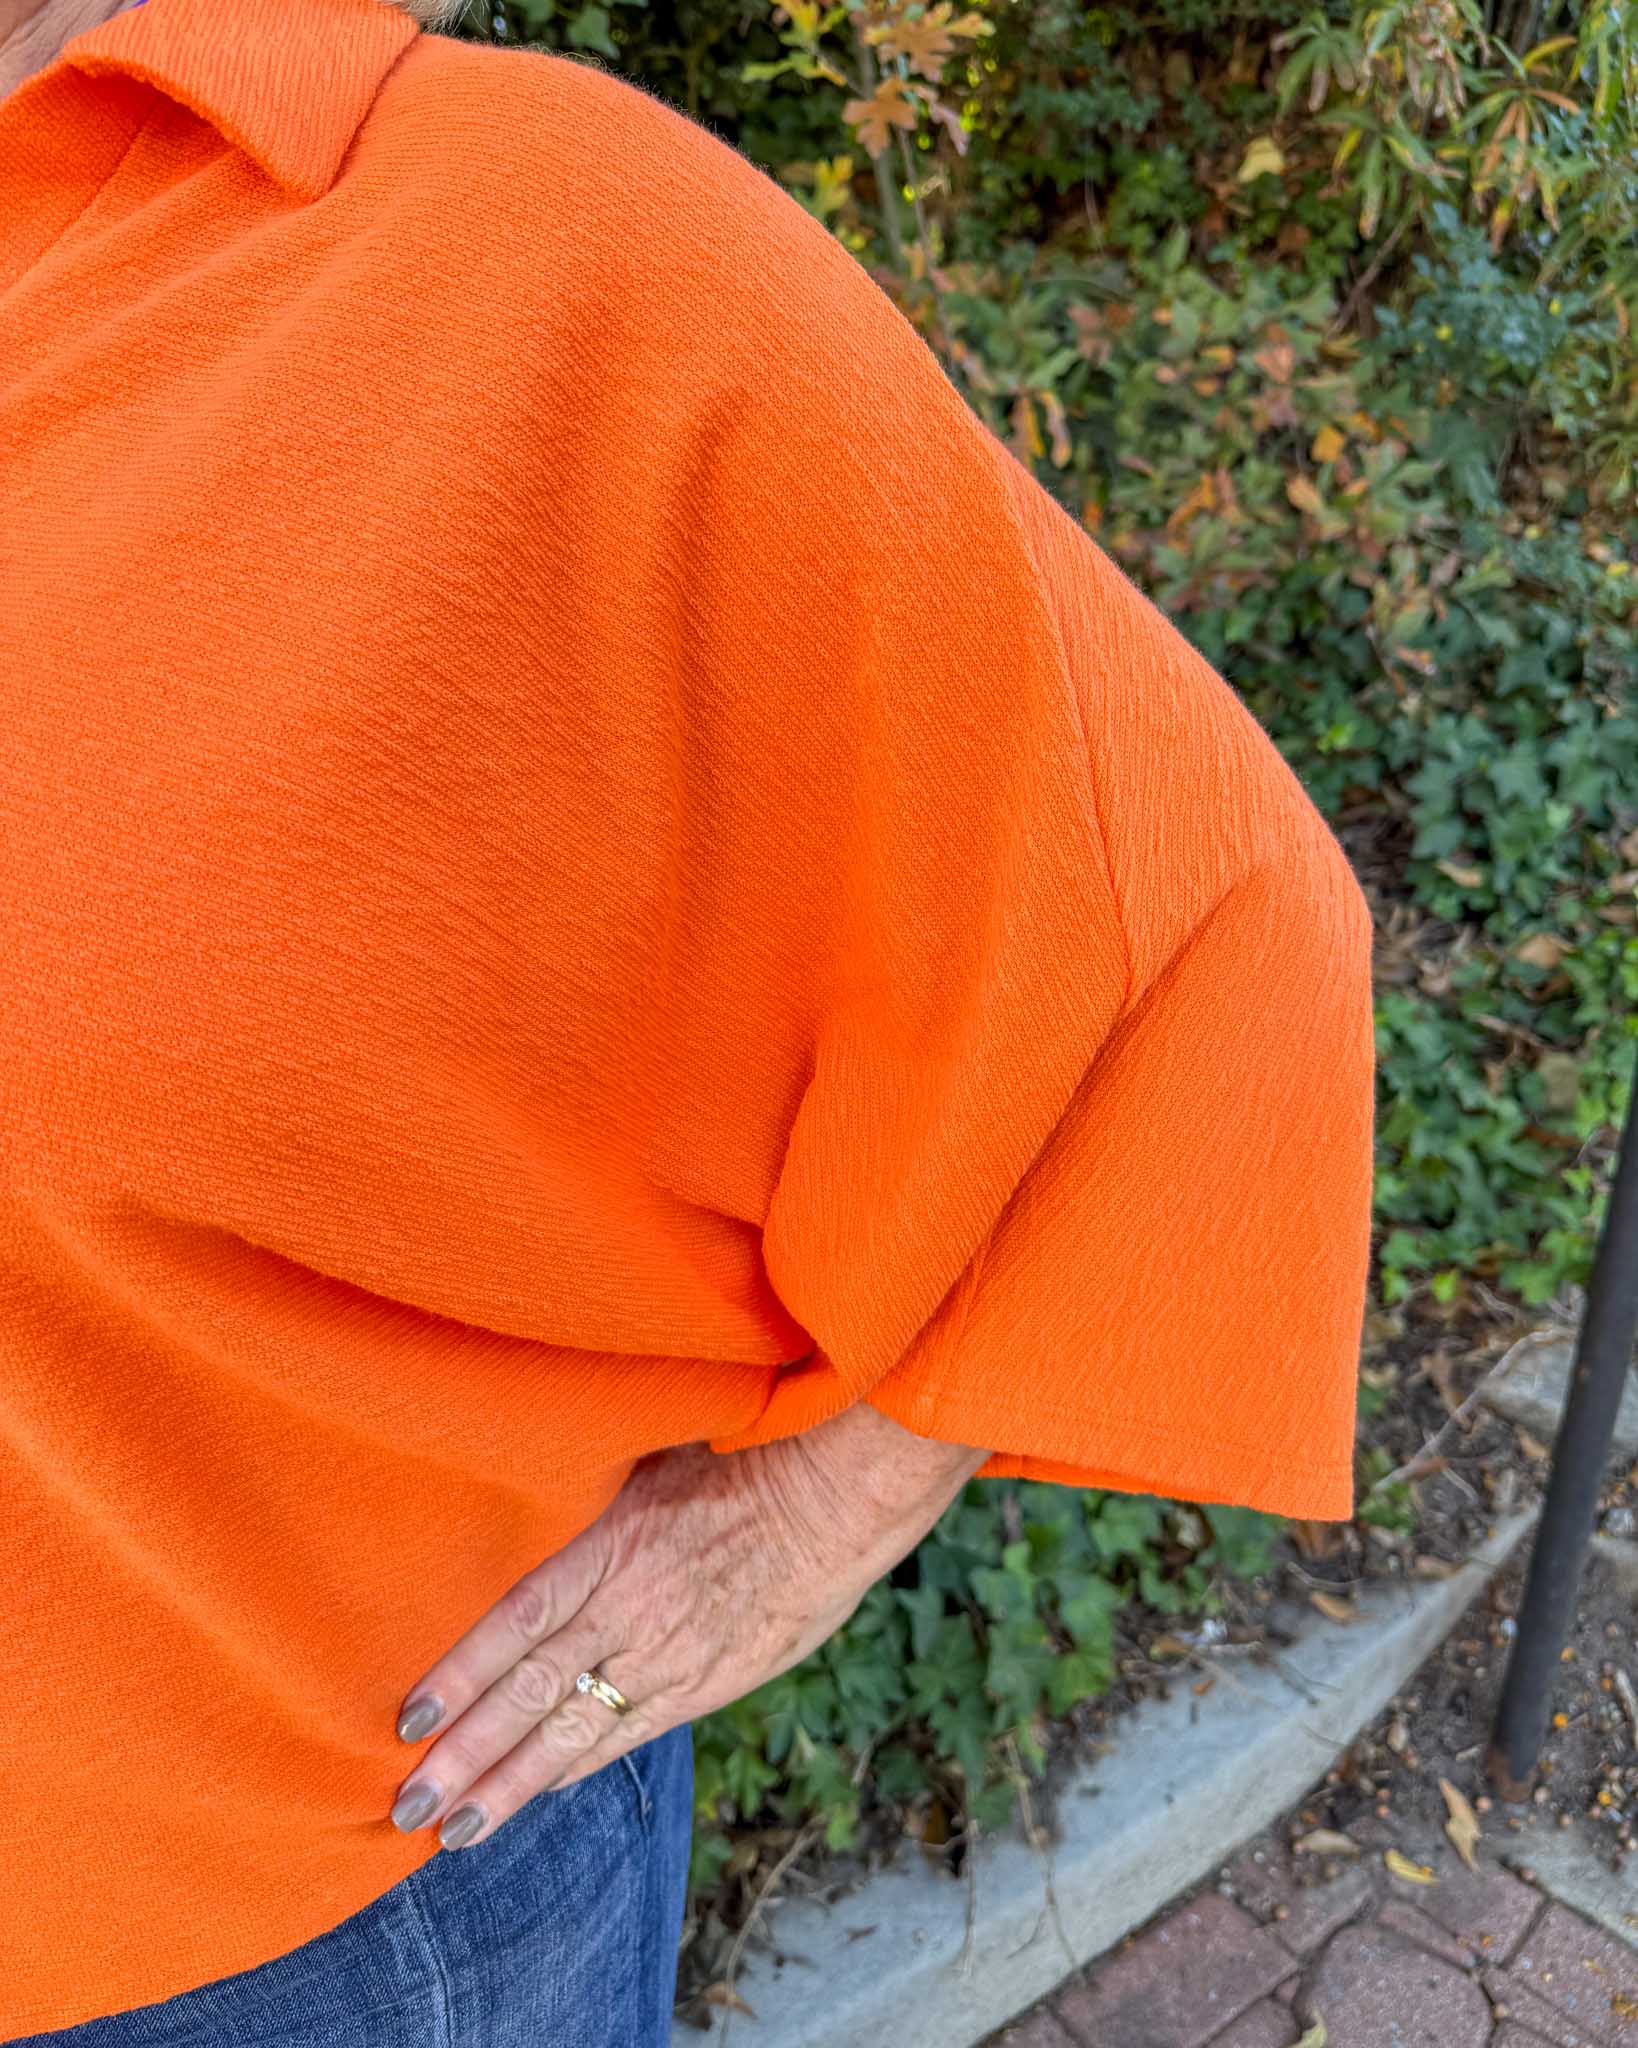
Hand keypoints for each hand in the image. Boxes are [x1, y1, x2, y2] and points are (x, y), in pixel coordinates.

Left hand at [388, 1402, 987, 1849]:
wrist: (835, 1496)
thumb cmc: (742, 1454)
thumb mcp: (650, 1455)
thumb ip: (587, 1492)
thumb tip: (522, 1488)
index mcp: (612, 1544)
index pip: (518, 1620)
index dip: (461, 1673)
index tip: (409, 1718)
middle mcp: (633, 1609)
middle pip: (533, 1693)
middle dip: (467, 1755)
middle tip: (408, 1805)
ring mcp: (671, 1654)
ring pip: (576, 1732)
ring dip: (511, 1785)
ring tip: (456, 1829)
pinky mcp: (707, 1682)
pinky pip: (631, 1733)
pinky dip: (578, 1766)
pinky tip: (539, 1793)